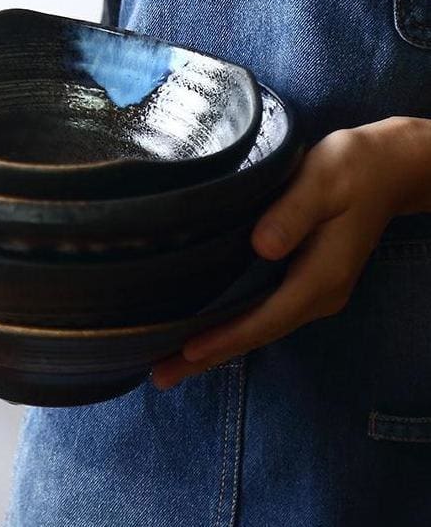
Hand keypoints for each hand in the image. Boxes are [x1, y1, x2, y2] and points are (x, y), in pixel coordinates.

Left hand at [152, 116, 430, 389]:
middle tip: (162, 376)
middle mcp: (318, 295)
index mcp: (321, 276)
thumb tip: (262, 248)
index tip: (187, 350)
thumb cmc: (351, 170)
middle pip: (257, 334)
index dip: (227, 336)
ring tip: (172, 363)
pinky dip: (232, 328)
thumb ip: (293, 213)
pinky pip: (263, 314)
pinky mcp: (304, 283)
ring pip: (258, 328)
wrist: (385, 171)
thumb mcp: (322, 181)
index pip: (266, 317)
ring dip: (218, 347)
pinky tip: (207, 332)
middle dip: (210, 356)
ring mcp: (313, 293)